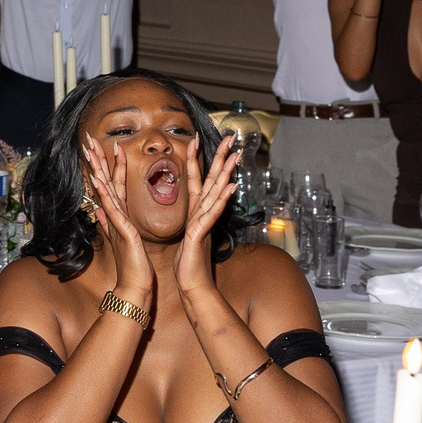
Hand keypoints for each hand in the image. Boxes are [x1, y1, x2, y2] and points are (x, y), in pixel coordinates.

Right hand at [81, 137, 155, 313]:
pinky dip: (105, 194)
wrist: (135, 286)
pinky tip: (99, 180)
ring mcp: (116, 222)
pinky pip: (113, 209)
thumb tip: (99, 209)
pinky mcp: (122, 231)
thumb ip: (110, 222)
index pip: (112, 184)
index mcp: (119, 215)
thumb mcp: (123, 239)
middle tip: (90, 139)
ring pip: (106, 191)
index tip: (106, 145)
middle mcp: (114, 215)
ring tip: (91, 152)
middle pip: (105, 182)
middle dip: (98, 160)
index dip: (109, 164)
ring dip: (98, 170)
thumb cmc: (133, 265)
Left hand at [170, 134, 240, 298]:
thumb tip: (194, 213)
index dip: (196, 159)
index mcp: (196, 211)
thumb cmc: (188, 263)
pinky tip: (230, 187)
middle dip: (221, 158)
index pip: (197, 179)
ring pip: (216, 192)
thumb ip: (191, 222)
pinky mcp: (202, 233)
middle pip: (213, 180)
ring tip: (234, 155)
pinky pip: (213, 214)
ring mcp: (205, 222)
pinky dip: (222, 199)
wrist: (192, 285)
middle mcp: (203, 213)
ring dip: (226, 173)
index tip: (195, 138)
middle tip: (231, 138)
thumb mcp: (187, 236)